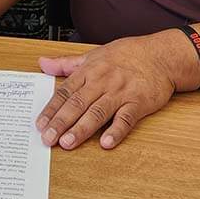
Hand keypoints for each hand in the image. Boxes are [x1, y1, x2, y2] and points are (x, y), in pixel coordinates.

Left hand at [35, 37, 176, 150]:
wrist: (159, 55)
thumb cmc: (125, 55)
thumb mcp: (92, 55)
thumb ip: (66, 63)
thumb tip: (42, 63)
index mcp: (88, 71)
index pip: (65, 92)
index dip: (51, 109)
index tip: (40, 124)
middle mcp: (102, 82)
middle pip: (78, 103)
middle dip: (61, 122)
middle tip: (48, 138)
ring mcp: (120, 92)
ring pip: (98, 112)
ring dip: (82, 128)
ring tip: (68, 142)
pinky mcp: (138, 103)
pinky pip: (126, 118)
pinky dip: (116, 131)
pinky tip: (106, 143)